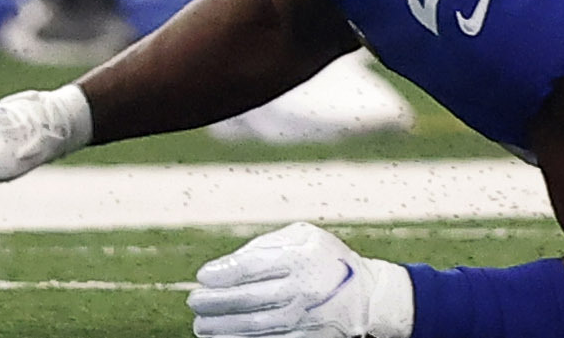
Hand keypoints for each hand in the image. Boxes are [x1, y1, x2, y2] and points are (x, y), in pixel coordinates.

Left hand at [187, 225, 414, 337]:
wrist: (369, 295)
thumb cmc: (325, 258)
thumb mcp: (301, 237)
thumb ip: (265, 246)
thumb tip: (224, 266)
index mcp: (300, 258)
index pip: (252, 268)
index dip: (223, 274)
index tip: (202, 277)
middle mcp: (303, 290)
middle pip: (250, 300)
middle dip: (216, 304)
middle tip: (194, 303)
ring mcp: (307, 318)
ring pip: (257, 326)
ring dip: (224, 328)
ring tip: (202, 326)